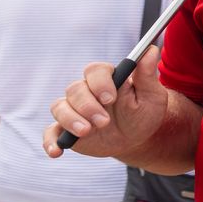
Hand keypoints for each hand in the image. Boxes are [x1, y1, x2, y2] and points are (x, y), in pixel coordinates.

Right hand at [47, 47, 167, 158]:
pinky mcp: (66, 129)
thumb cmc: (144, 112)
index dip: (99, 83)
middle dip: (88, 106)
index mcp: (106, 78)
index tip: (110, 97)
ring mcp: (74, 110)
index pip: (95, 71)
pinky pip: (51, 132)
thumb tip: (152, 50)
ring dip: (71, 119)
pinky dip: (50, 141)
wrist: (136, 138)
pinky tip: (56, 151)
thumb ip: (147, 75)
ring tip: (87, 131)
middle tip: (104, 121)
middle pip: (75, 89)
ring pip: (60, 107)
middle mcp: (86, 90)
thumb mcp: (151, 96)